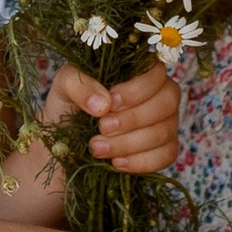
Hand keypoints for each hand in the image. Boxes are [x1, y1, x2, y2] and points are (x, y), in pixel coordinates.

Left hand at [41, 57, 181, 176]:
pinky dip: (140, 161)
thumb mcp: (65, 86)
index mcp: (141, 70)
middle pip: (166, 103)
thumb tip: (103, 104)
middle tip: (102, 127)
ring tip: (98, 148)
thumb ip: (80, 86)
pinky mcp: (165, 148)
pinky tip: (116, 162)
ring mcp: (167, 121)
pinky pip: (166, 155)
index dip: (137, 90)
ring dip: (129, 143)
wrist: (68, 137)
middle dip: (133, 119)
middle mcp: (160, 93)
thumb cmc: (72, 102)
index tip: (111, 103)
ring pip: (164, 132)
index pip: (156, 73)